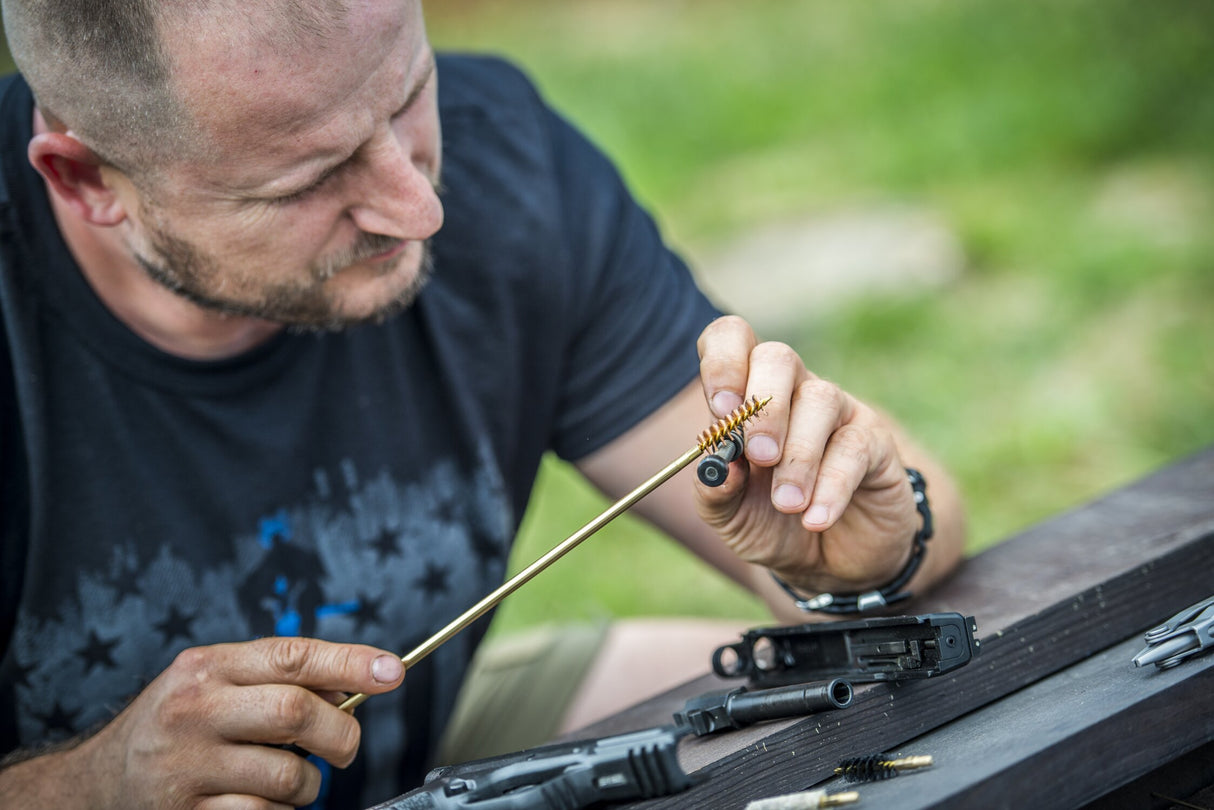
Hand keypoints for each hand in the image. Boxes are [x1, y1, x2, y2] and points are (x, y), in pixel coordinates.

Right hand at [67, 637, 403, 808]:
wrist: (97, 784)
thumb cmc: (175, 726)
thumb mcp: (216, 683)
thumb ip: (279, 678)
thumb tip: (356, 682)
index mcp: (208, 668)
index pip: (293, 655)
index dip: (351, 662)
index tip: (394, 672)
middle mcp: (194, 710)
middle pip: (297, 712)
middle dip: (339, 733)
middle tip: (343, 748)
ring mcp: (186, 765)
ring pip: (288, 774)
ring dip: (307, 784)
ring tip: (288, 780)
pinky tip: (256, 801)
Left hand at [695, 316, 920, 593]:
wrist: (826, 563)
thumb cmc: (770, 523)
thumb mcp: (729, 516)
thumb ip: (716, 491)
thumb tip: (718, 466)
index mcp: (745, 393)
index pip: (732, 339)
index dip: (722, 362)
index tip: (720, 409)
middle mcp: (792, 389)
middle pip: (777, 357)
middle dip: (764, 407)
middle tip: (760, 456)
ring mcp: (836, 410)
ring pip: (820, 400)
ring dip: (799, 456)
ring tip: (787, 505)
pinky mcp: (873, 440)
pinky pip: (854, 447)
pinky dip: (831, 486)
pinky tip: (815, 519)